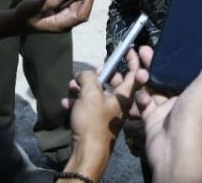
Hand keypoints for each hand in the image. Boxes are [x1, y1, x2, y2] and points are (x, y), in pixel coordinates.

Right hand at [10, 0, 93, 32]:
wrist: (18, 21)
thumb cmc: (24, 17)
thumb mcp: (32, 7)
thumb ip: (48, 1)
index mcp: (60, 24)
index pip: (80, 16)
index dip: (88, 3)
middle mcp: (65, 22)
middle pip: (83, 10)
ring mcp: (65, 18)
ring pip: (79, 6)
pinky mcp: (63, 13)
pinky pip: (74, 4)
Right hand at [62, 57, 143, 179]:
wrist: (86, 153)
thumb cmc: (93, 122)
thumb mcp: (90, 94)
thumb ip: (89, 78)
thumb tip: (86, 74)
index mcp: (125, 96)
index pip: (135, 73)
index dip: (133, 59)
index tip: (128, 48)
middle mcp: (120, 104)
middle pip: (114, 83)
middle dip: (100, 74)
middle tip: (92, 71)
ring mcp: (108, 114)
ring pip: (98, 94)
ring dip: (84, 88)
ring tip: (72, 84)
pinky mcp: (97, 123)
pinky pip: (89, 107)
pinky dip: (78, 102)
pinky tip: (66, 102)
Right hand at [135, 45, 201, 182]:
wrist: (173, 152)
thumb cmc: (193, 119)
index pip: (195, 74)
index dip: (185, 61)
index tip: (174, 47)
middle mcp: (186, 102)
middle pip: (171, 79)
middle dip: (158, 65)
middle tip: (144, 50)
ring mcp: (169, 110)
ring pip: (156, 88)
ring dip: (146, 77)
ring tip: (137, 65)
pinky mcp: (153, 118)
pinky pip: (146, 103)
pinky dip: (142, 97)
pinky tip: (141, 93)